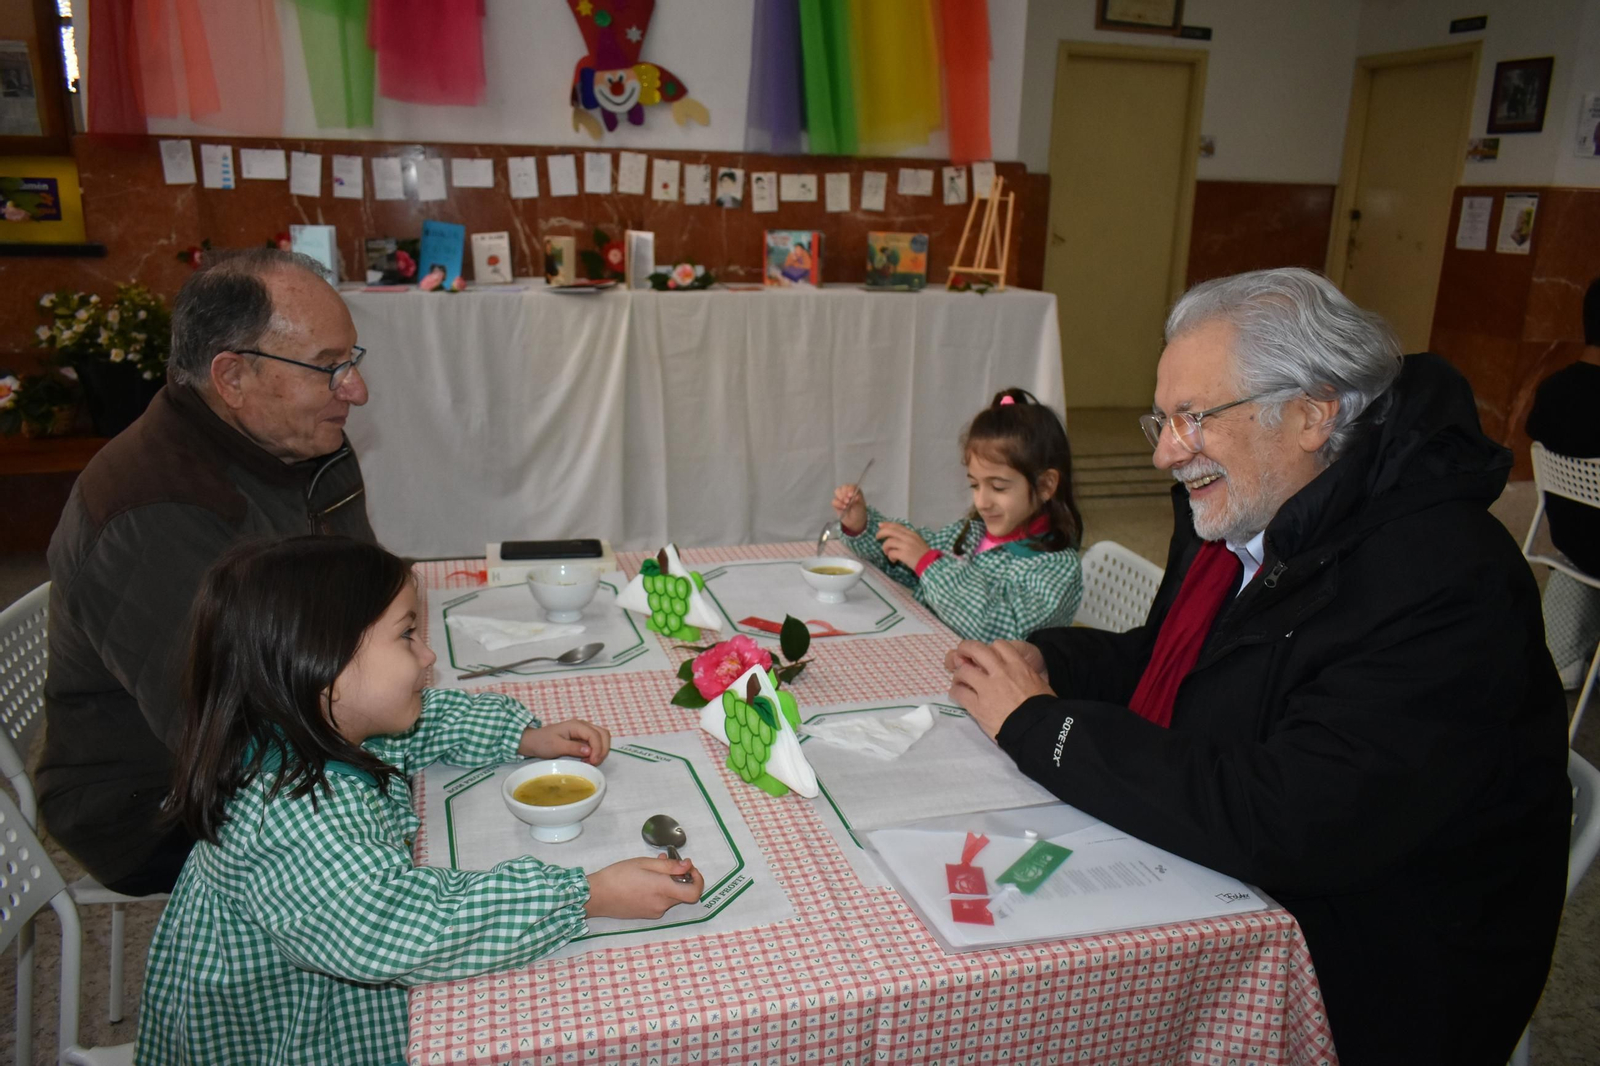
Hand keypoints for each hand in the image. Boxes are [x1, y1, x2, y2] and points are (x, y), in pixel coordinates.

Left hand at [519, 719, 610, 764]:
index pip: (595, 735)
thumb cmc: (543, 742)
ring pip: (602, 738)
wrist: (533, 741)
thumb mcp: (556, 746)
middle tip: (594, 763)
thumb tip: (589, 751)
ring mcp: (584, 731)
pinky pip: (596, 743)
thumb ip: (573, 748)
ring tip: (590, 762)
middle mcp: (583, 726)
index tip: (593, 762)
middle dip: (603, 749)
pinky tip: (587, 760)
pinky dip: (596, 752)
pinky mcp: (583, 738)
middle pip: (604, 734)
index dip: (598, 749)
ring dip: (601, 751)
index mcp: (577, 725)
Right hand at [586, 856, 703, 918]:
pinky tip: (646, 880)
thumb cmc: (618, 875)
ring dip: (669, 883)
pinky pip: (661, 902)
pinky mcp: (647, 915)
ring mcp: (654, 912)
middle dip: (680, 877)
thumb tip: (687, 866)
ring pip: (671, 897)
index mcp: (662, 890)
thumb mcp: (644, 863)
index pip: (694, 893)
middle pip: (683, 893)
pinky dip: (660, 890)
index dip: (698, 880)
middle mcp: (662, 905)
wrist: (596, 896)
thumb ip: (669, 866)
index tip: (689, 868)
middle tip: (668, 861)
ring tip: (653, 867)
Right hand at [832, 483, 867, 531]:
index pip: (851, 486)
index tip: (851, 495)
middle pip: (843, 487)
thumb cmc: (859, 512)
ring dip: (841, 498)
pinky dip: (838, 504)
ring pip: (837, 492)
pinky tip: (843, 508)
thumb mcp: (860, 507)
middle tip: (848, 501)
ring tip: (846, 505)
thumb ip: (857, 501)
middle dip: (844, 493)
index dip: (850, 489)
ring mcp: (841, 497)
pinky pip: (834, 500)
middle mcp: (847, 492)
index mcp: (855, 491)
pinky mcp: (836, 503)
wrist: (854, 522)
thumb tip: (856, 496)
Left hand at [876, 522, 931, 567]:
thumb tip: (894, 536)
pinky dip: (890, 557)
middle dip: (881, 533)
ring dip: (885, 548)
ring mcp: (906, 545)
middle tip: (877, 538)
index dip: (887, 524)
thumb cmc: (923, 554)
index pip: (897, 526)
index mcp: (912, 533)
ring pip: (888, 542)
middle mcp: (908, 537)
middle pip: (890, 531)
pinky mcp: (904, 554)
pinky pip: (891, 553)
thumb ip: (907, 537)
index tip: (880, 525)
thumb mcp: (917, 541)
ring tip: (887, 553)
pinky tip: (893, 560)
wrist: (930, 563)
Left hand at [948, 640, 1053, 739]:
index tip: (987, 656)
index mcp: (1018, 666)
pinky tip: (957, 694)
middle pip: (975, 649)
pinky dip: (955, 691)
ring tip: (960, 680)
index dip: (990, 648)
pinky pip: (959, 693)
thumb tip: (1022, 676)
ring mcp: (987, 688)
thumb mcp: (1039, 684)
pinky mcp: (978, 706)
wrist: (1038, 729)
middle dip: (966, 648)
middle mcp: (1000, 672)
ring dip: (959, 674)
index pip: (999, 645)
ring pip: (963, 671)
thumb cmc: (1044, 708)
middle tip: (962, 655)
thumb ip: (1025, 675)